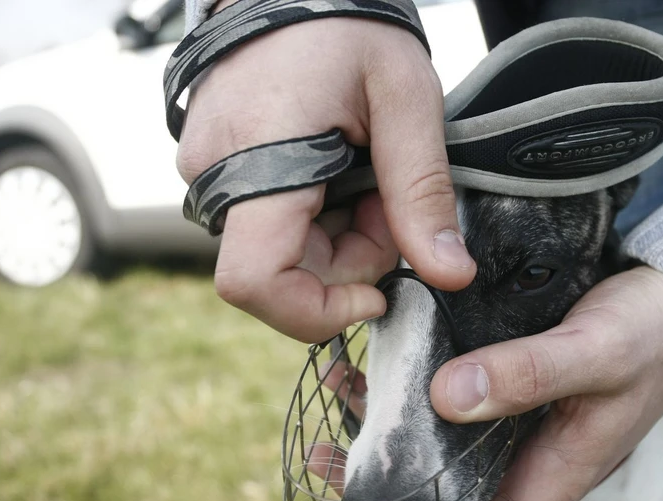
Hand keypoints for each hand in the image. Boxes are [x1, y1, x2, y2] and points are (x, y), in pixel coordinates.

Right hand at [176, 5, 475, 342]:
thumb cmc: (349, 24)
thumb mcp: (406, 103)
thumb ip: (423, 194)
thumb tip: (451, 276)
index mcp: (256, 156)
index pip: (256, 281)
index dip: (318, 309)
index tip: (377, 291)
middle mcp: (214, 173)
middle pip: (285, 273)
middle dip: (353, 258)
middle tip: (392, 199)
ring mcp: (211, 172)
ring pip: (282, 253)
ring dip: (341, 236)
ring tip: (370, 173)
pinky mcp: (220, 170)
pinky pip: (272, 226)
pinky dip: (320, 219)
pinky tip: (343, 172)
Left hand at [345, 266, 662, 500]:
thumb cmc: (652, 334)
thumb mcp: (597, 352)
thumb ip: (531, 374)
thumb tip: (447, 397)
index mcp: (554, 475)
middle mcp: (527, 459)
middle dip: (385, 496)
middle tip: (324, 466)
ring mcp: (517, 423)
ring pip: (440, 448)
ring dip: (387, 433)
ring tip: (336, 397)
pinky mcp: (509, 384)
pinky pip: (450, 399)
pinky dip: (410, 388)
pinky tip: (378, 356)